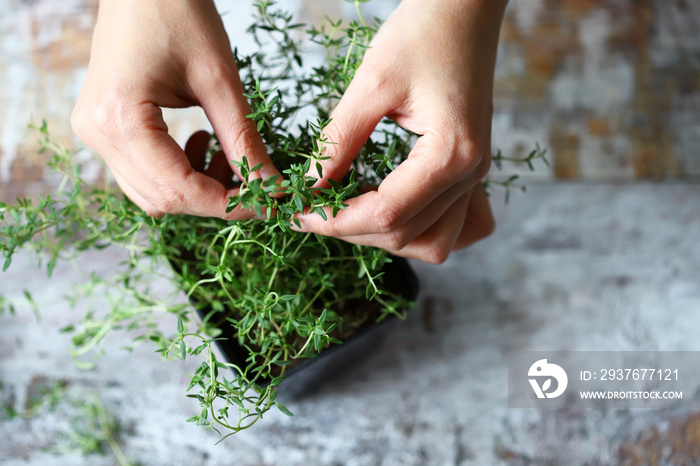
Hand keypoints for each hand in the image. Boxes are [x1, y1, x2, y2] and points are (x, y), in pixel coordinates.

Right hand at [71, 0, 279, 218]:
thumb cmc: (177, 11)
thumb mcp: (219, 79)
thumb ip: (244, 139)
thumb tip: (273, 187)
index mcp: (119, 119)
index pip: (179, 190)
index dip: (230, 205)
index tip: (270, 203)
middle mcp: (97, 134)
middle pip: (163, 199)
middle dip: (216, 198)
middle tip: (256, 179)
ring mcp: (94, 133)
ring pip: (152, 193)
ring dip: (198, 187)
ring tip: (226, 153)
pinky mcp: (103, 128)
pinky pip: (144, 173)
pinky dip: (180, 172)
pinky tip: (202, 142)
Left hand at [293, 0, 504, 262]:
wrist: (466, 8)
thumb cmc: (423, 31)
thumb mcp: (371, 83)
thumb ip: (339, 141)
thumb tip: (310, 186)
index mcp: (451, 154)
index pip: (387, 215)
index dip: (336, 222)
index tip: (299, 214)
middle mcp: (470, 174)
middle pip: (407, 236)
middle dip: (353, 231)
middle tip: (312, 212)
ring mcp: (475, 175)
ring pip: (434, 242)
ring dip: (385, 237)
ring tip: (345, 214)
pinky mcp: (469, 169)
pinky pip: (455, 225)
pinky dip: (421, 231)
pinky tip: (392, 214)